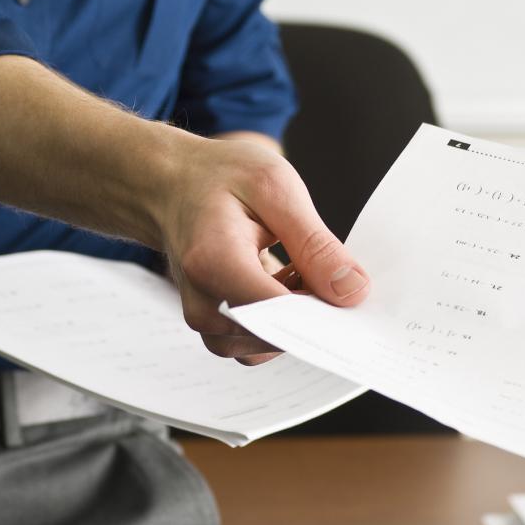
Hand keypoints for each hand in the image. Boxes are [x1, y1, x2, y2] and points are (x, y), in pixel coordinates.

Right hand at [157, 135, 370, 364]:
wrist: (171, 187)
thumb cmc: (218, 179)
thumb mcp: (275, 188)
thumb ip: (315, 244)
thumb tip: (353, 291)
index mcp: (212, 262)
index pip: (278, 313)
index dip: (324, 310)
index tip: (353, 294)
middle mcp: (202, 303)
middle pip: (278, 335)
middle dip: (314, 309)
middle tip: (323, 262)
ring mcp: (205, 323)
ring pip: (272, 345)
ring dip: (298, 314)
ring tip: (296, 264)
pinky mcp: (213, 330)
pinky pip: (260, 344)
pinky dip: (282, 319)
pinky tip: (285, 280)